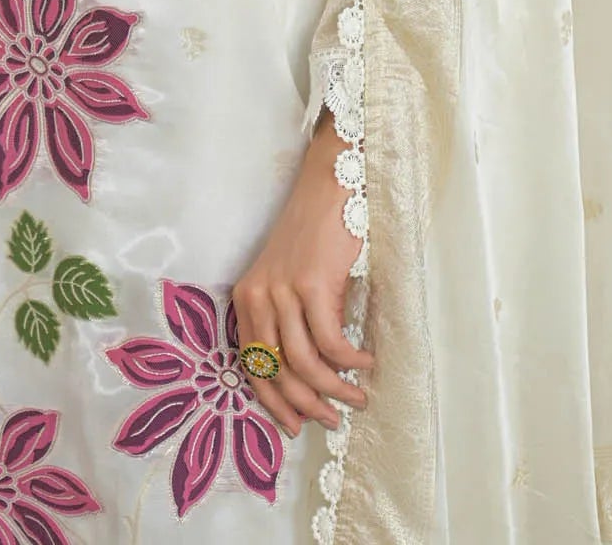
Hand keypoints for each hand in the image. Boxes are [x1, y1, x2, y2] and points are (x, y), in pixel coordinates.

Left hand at [231, 114, 374, 437]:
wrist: (328, 187)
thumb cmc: (314, 235)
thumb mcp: (289, 280)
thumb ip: (289, 320)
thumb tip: (311, 375)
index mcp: (246, 298)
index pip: (252, 365)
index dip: (274, 402)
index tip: (296, 425)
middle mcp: (257, 297)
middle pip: (277, 371)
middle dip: (306, 404)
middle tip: (334, 418)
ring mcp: (282, 291)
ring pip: (304, 363)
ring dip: (333, 389)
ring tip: (357, 396)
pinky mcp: (311, 284)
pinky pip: (330, 342)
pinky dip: (349, 361)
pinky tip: (365, 362)